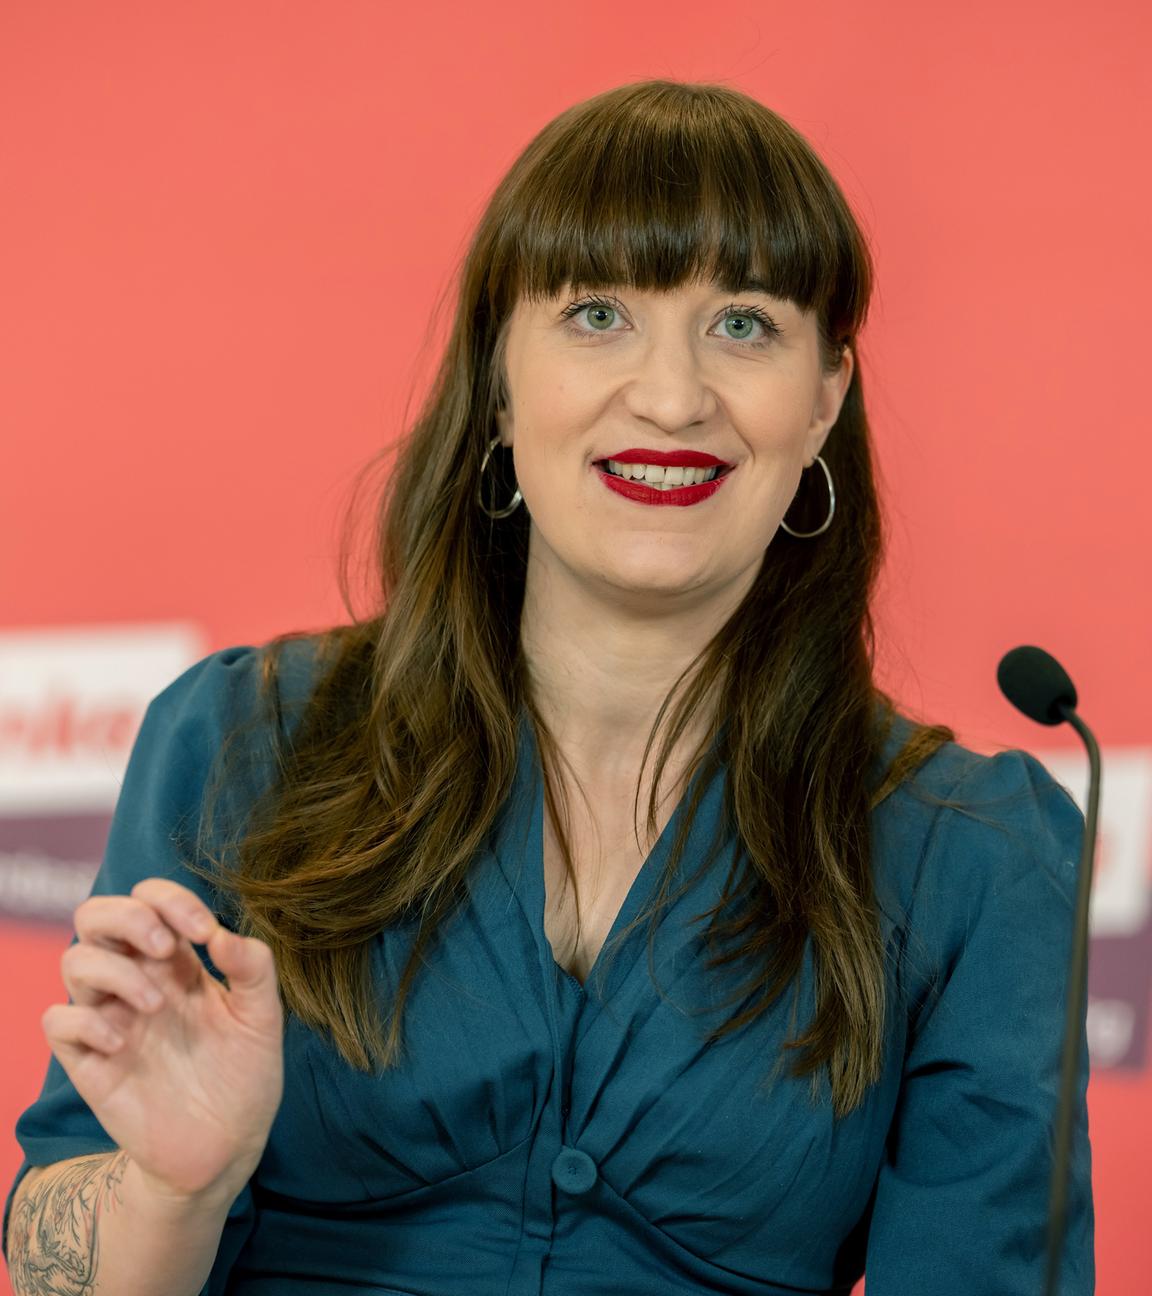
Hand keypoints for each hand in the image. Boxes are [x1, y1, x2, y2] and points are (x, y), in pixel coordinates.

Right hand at [43, 878, 284, 1203]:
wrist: (227, 1147)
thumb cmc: (245, 1075)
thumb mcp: (263, 1017)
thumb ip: (253, 968)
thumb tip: (222, 933)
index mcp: (179, 963)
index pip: (150, 899)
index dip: (170, 899)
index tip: (203, 930)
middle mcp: (139, 981)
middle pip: (96, 915)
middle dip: (126, 916)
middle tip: (164, 947)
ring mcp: (112, 1019)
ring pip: (73, 960)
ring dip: (114, 970)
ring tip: (155, 1005)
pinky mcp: (90, 1063)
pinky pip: (58, 1021)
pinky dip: (84, 1021)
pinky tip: (123, 1042)